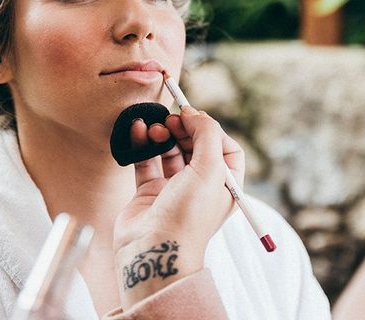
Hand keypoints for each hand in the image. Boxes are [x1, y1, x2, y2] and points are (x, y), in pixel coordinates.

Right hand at [112, 106, 244, 308]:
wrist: (154, 250)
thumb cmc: (188, 214)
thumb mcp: (210, 169)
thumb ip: (207, 134)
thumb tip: (194, 113)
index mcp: (225, 186)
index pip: (225, 148)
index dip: (211, 129)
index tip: (192, 116)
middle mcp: (201, 187)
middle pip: (196, 146)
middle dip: (184, 129)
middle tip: (172, 119)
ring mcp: (174, 190)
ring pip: (170, 151)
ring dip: (163, 135)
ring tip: (155, 128)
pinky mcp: (149, 192)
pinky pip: (147, 160)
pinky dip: (143, 144)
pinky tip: (138, 130)